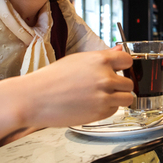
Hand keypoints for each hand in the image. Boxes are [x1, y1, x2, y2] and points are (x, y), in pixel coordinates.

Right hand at [11, 46, 134, 127]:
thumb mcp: (77, 60)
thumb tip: (120, 49)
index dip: (124, 66)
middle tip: (105, 88)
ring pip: (127, 98)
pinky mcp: (100, 113)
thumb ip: (102, 57)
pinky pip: (114, 110)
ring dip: (117, 99)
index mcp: (99, 60)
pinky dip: (107, 109)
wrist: (33, 98)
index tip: (120, 70)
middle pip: (129, 83)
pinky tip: (92, 105)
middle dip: (119, 86)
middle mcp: (105, 77)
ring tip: (100, 98)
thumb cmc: (51, 79)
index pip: (128, 60)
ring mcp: (104, 96)